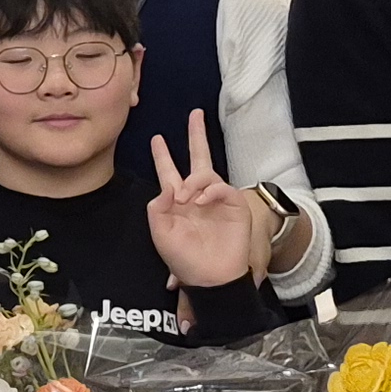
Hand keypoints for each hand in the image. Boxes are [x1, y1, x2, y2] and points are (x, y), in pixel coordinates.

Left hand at [146, 111, 259, 289]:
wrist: (210, 277)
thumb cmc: (184, 259)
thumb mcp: (160, 233)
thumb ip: (157, 208)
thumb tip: (169, 186)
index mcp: (178, 202)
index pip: (169, 172)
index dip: (162, 156)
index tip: (157, 138)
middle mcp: (197, 196)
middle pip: (198, 158)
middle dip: (196, 135)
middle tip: (196, 113)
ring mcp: (217, 199)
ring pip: (206, 173)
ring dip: (193, 181)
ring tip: (185, 199)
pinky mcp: (234, 205)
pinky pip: (221, 187)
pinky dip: (209, 191)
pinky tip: (200, 202)